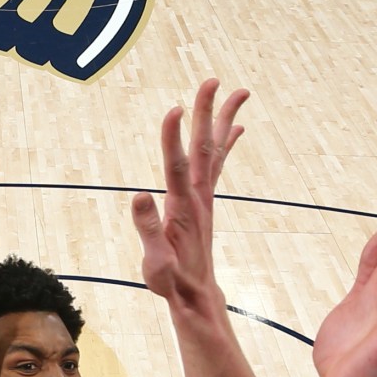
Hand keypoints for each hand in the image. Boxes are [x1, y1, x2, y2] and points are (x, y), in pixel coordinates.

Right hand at [131, 78, 247, 310]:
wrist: (196, 296)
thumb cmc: (172, 282)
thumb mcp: (155, 264)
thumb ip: (148, 231)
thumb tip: (139, 195)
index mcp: (182, 207)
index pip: (177, 166)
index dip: (174, 137)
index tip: (175, 108)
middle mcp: (198, 196)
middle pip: (203, 146)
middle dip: (207, 112)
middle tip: (213, 80)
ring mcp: (204, 197)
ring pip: (215, 150)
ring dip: (224, 119)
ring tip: (238, 91)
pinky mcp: (205, 201)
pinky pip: (217, 164)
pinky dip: (226, 143)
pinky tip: (236, 128)